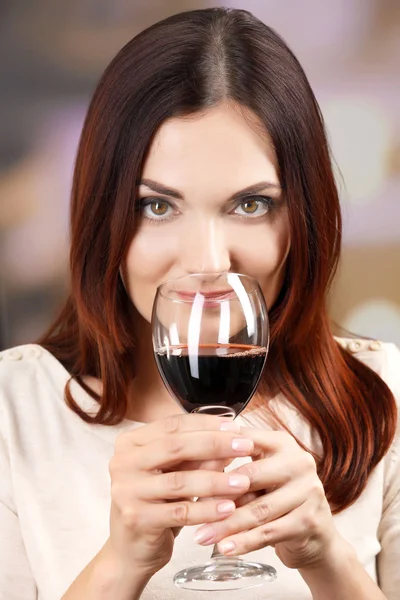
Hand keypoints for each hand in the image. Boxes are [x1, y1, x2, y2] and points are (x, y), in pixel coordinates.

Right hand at [107, 414, 252, 578]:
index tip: (235, 426)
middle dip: (215, 444)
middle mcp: (122, 462)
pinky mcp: (136, 519)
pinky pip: (180, 512)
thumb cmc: (156, 503)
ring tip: (244, 481)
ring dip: (216, 480)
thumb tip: (231, 439)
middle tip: (245, 446)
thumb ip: (196, 456)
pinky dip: (207, 509)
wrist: (129, 550)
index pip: (172, 425)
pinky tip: (229, 508)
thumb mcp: (174, 472)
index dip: (206, 423)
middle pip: (175, 447)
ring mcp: (126, 491)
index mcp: (130, 443)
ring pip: (180, 481)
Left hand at [193, 428, 338, 569]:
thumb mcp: (257, 478)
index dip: (214, 455)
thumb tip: (191, 475)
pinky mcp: (310, 520)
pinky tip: (225, 548)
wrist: (314, 534)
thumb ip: (231, 470)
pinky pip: (269, 532)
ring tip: (202, 535)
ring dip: (226, 525)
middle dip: (217, 494)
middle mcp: (298, 461)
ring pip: (258, 509)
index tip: (187, 469)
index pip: (243, 441)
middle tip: (190, 508)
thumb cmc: (275, 499)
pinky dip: (244, 542)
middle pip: (250, 476)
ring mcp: (308, 490)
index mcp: (281, 442)